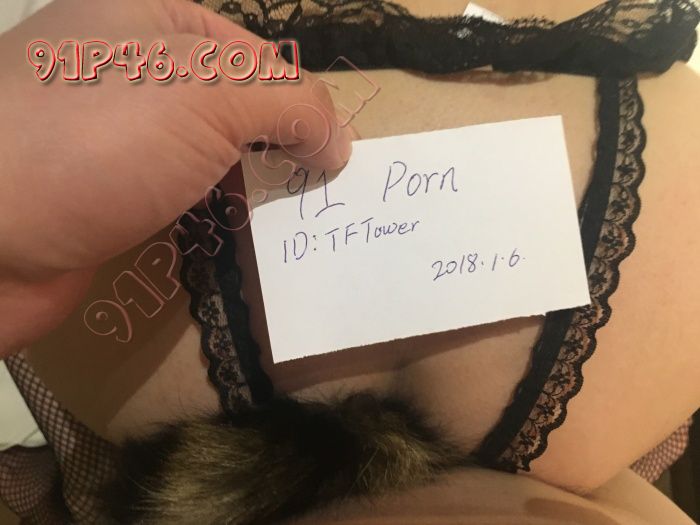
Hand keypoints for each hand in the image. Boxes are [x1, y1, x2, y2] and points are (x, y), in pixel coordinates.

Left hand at [0, 0, 350, 354]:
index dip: (302, 101)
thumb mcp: (207, 93)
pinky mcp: (111, 202)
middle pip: (234, 108)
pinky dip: (219, 221)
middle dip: (281, 150)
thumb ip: (287, 103)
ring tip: (295, 223)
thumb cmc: (95, 138)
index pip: (255, 55)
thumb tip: (338, 141)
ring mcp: (118, 141)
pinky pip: (184, 204)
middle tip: (321, 192)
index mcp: (150, 19)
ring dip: (253, 190)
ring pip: (211, 160)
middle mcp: (132, 74)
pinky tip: (244, 243)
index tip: (336, 155)